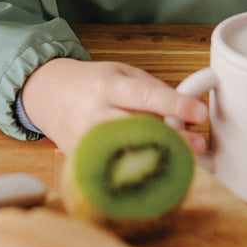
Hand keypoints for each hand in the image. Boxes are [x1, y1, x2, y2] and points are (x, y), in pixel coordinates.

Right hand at [19, 57, 208, 153]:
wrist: (47, 95)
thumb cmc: (92, 83)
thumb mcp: (121, 73)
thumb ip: (153, 90)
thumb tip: (186, 114)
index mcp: (108, 86)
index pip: (145, 96)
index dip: (174, 105)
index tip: (199, 113)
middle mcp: (96, 114)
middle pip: (137, 129)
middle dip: (170, 138)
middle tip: (198, 145)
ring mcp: (87, 141)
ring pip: (127, 154)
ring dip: (157, 158)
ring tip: (183, 161)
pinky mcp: (83, 161)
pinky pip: (115, 169)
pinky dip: (138, 171)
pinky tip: (155, 173)